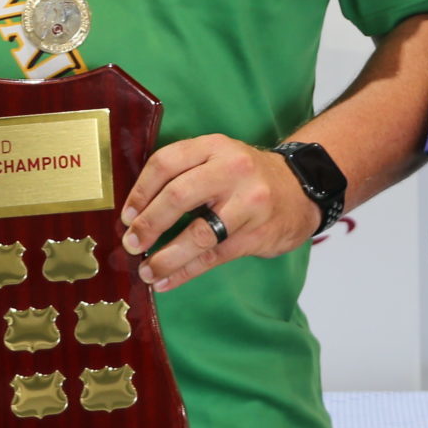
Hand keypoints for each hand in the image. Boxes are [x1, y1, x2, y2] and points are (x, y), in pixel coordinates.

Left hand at [118, 135, 316, 292]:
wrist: (300, 189)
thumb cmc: (246, 178)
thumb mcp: (218, 159)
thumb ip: (184, 173)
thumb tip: (136, 211)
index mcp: (214, 147)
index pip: (166, 162)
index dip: (140, 191)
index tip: (126, 216)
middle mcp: (231, 170)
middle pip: (179, 196)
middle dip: (149, 224)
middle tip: (132, 243)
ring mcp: (247, 203)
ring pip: (198, 234)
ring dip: (166, 257)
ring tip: (146, 270)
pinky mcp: (256, 234)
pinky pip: (213, 257)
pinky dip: (185, 272)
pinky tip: (166, 281)